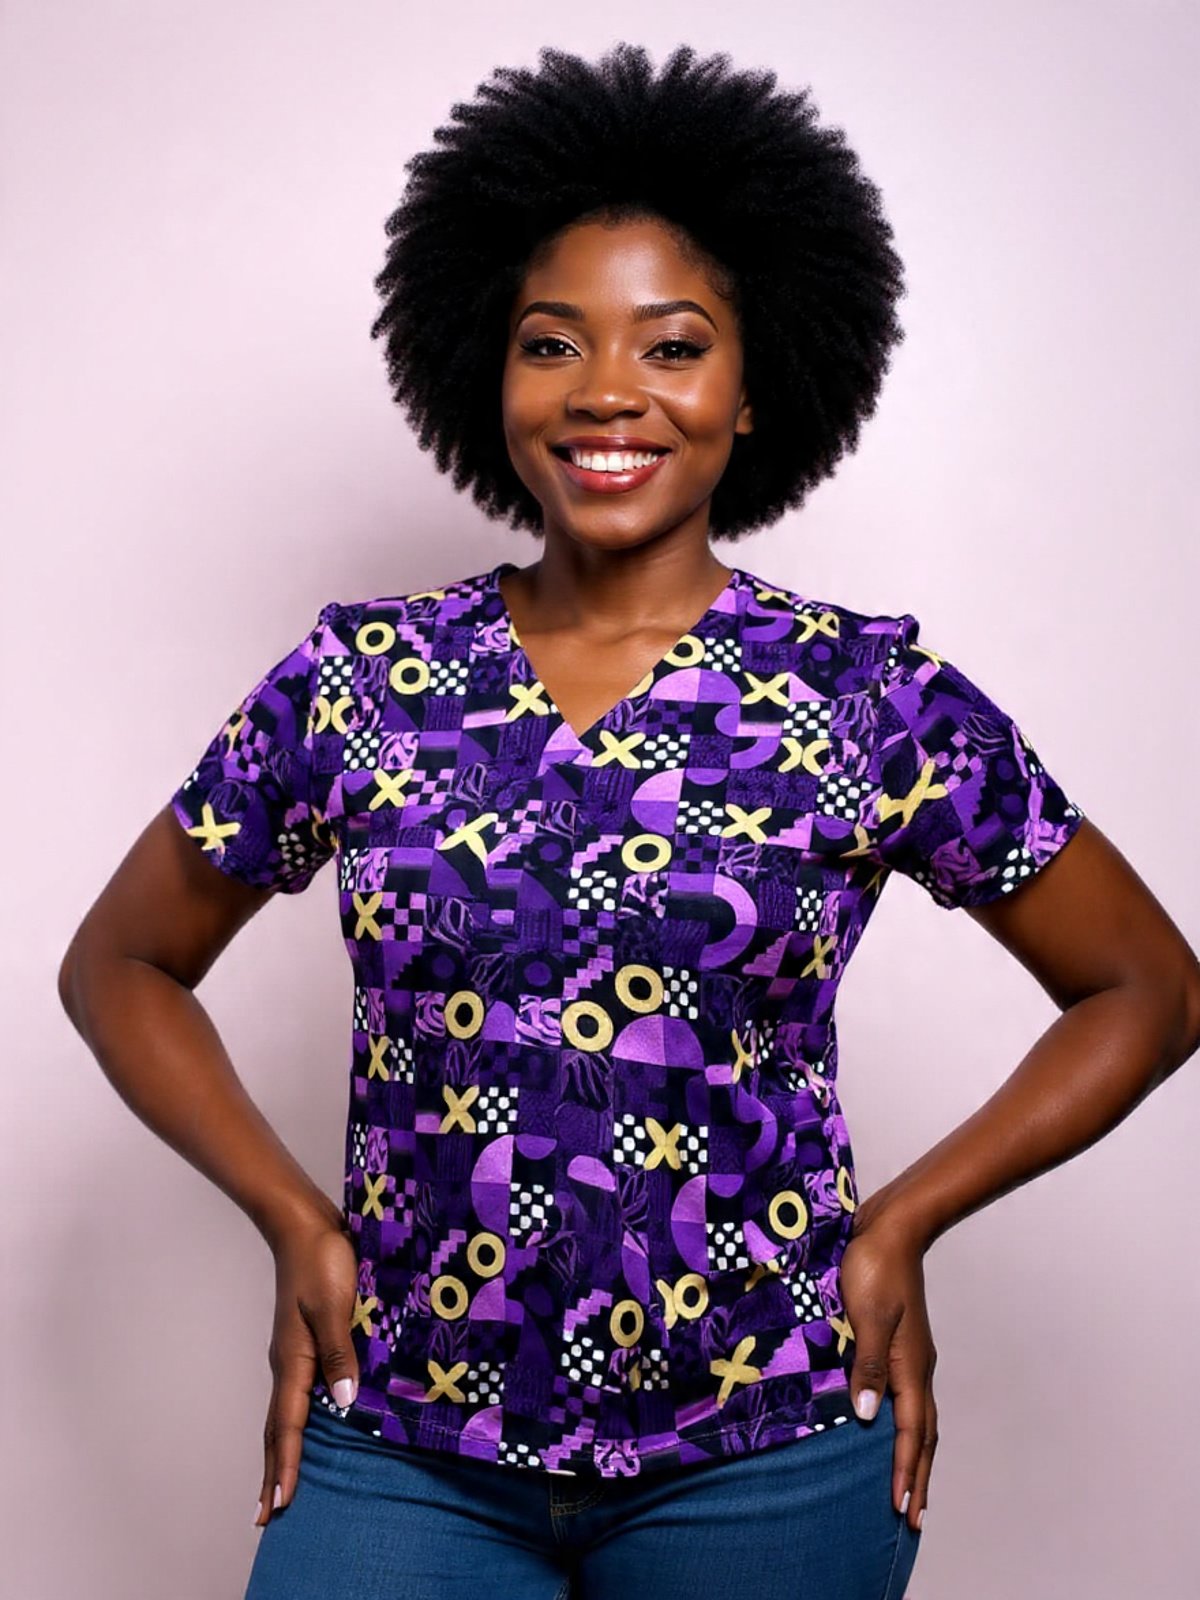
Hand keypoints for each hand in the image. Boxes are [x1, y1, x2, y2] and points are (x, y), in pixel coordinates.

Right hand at [253, 1211, 359, 1527]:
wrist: (304, 1224)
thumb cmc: (321, 1260)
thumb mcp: (334, 1304)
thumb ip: (339, 1350)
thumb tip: (342, 1400)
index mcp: (294, 1359)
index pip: (288, 1424)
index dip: (285, 1466)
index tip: (278, 1506)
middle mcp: (290, 1362)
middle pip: (278, 1428)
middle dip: (273, 1471)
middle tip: (267, 1515)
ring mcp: (295, 1351)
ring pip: (286, 1411)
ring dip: (283, 1449)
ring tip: (280, 1483)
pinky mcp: (306, 1339)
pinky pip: (298, 1392)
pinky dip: (296, 1420)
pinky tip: (311, 1424)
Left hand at [837, 1207, 937, 1534]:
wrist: (891, 1229)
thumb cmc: (873, 1267)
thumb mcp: (867, 1314)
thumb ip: (867, 1364)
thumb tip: (865, 1417)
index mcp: (910, 1366)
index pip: (912, 1433)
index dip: (907, 1473)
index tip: (903, 1511)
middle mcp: (916, 1367)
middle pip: (925, 1436)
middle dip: (920, 1478)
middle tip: (914, 1519)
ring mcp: (912, 1356)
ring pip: (920, 1419)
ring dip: (918, 1456)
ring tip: (913, 1487)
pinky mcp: (900, 1344)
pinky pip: (909, 1399)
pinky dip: (908, 1427)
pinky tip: (892, 1429)